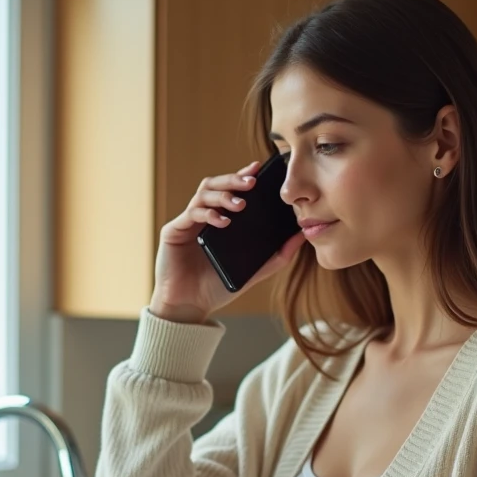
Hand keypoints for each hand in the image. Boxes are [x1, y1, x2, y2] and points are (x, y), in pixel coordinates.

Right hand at [149, 161, 305, 323]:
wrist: (189, 307)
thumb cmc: (217, 288)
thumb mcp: (255, 270)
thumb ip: (278, 255)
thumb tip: (302, 235)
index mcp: (220, 220)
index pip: (231, 190)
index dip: (243, 175)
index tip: (259, 169)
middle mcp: (203, 216)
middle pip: (216, 184)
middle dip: (234, 179)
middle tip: (252, 182)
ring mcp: (188, 222)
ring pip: (203, 192)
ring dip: (223, 194)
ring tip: (240, 204)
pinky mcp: (174, 231)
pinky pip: (191, 213)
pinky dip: (209, 213)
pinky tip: (224, 222)